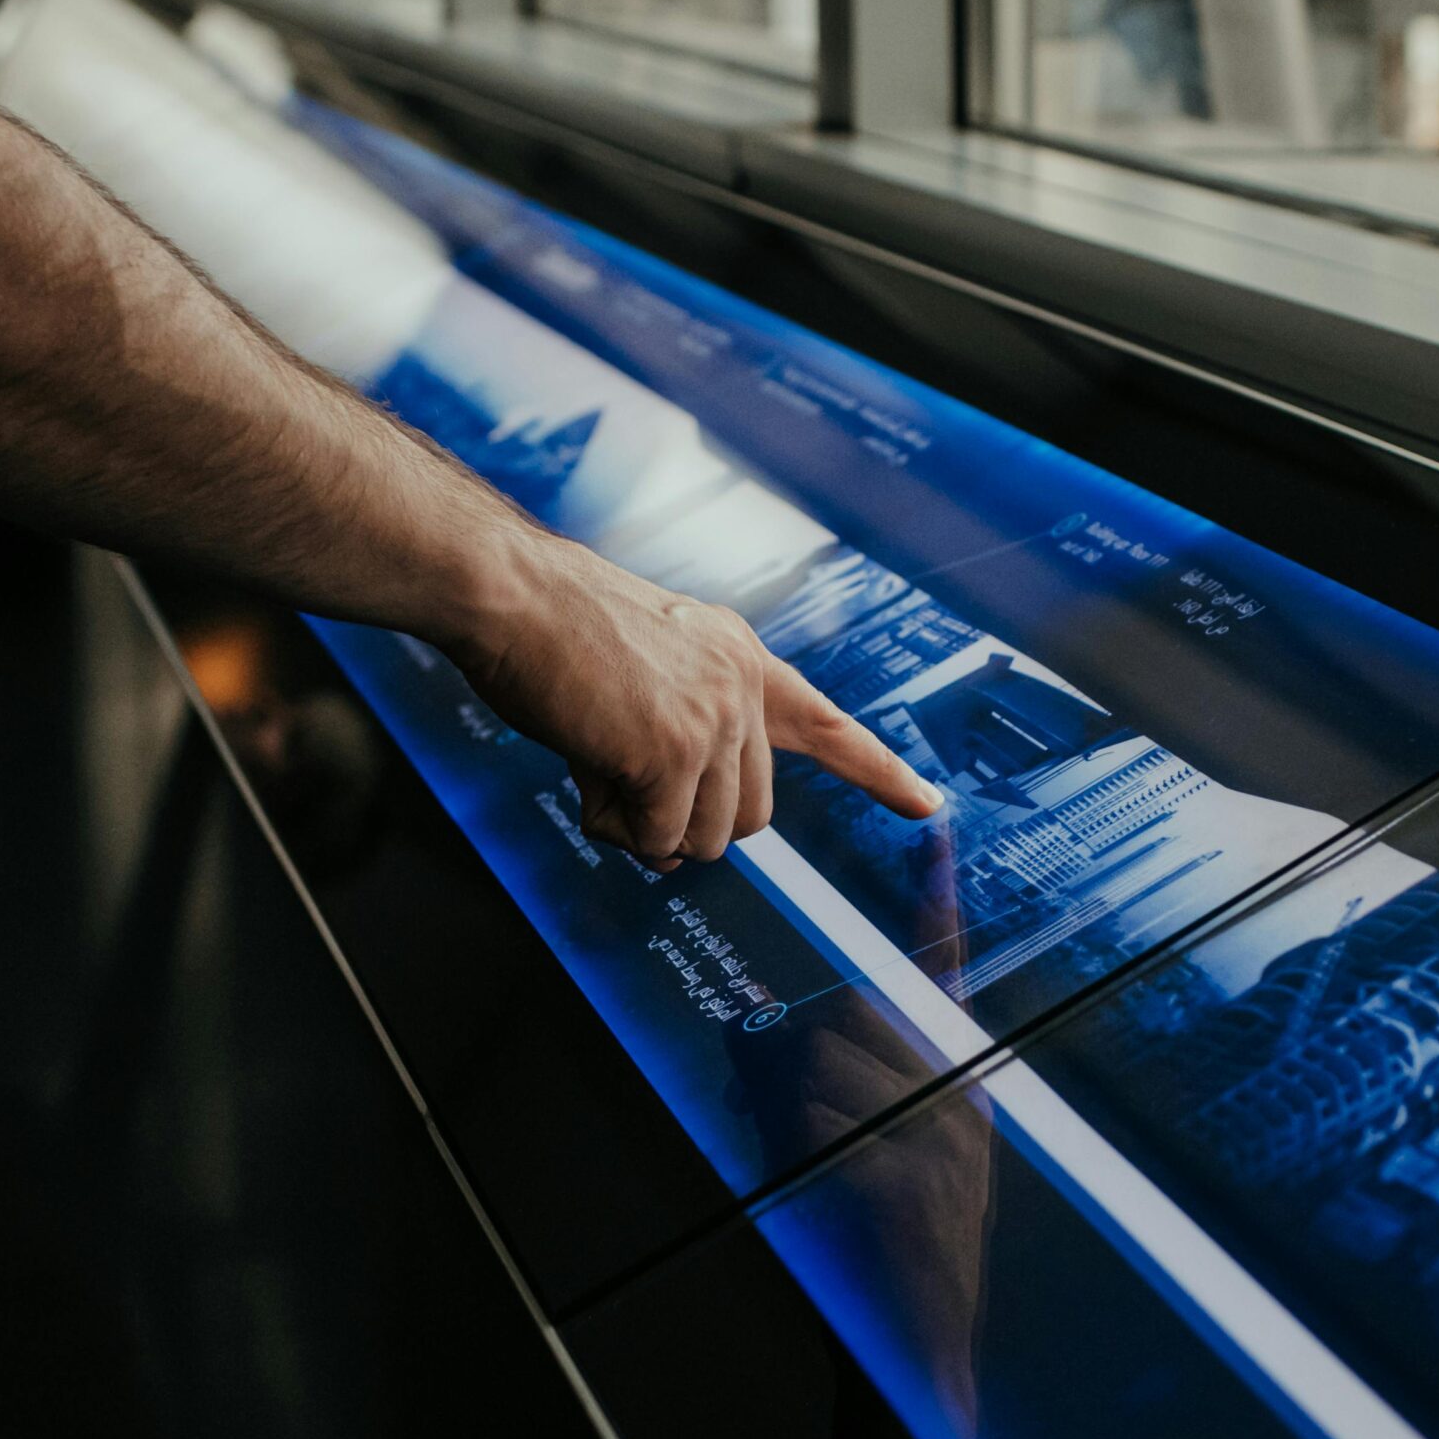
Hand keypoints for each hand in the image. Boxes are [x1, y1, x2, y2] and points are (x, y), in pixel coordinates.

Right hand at [454, 535, 941, 866]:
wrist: (510, 594)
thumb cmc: (553, 630)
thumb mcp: (647, 672)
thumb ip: (682, 738)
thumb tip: (673, 844)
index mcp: (740, 657)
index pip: (827, 724)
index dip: (879, 772)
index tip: (928, 803)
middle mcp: (742, 686)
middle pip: (748, 817)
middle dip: (686, 823)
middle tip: (623, 787)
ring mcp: (714, 719)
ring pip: (702, 840)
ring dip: (644, 828)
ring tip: (597, 763)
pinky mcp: (674, 752)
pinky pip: (655, 839)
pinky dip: (614, 825)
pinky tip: (586, 768)